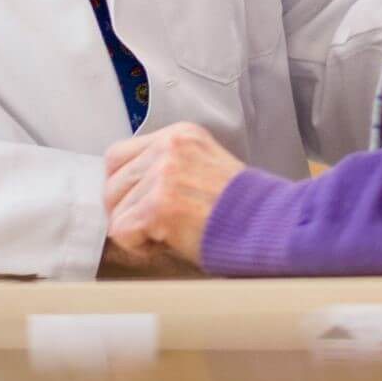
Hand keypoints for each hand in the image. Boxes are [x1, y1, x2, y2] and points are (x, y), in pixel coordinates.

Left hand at [101, 122, 242, 273]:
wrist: (270, 225)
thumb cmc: (243, 208)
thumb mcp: (205, 167)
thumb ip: (169, 167)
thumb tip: (128, 191)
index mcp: (180, 135)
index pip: (119, 154)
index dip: (124, 186)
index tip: (140, 204)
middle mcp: (169, 147)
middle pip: (111, 182)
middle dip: (125, 210)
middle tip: (152, 226)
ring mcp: (164, 175)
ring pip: (115, 208)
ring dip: (135, 229)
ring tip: (168, 233)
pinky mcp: (160, 205)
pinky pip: (122, 230)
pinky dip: (139, 245)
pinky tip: (168, 242)